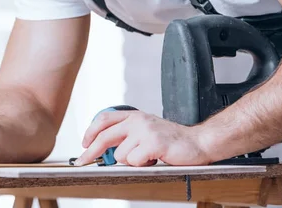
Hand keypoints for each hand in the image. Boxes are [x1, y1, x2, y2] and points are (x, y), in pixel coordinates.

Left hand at [74, 110, 211, 166]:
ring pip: (121, 155)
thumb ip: (127, 134)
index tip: (84, 143)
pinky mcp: (154, 144)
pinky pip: (135, 161)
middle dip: (90, 151)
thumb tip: (105, 149)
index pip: (104, 119)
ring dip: (131, 161)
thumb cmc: (171, 139)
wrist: (198, 142)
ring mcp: (146, 132)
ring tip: (146, 157)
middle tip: (83, 161)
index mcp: (134, 116)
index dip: (90, 131)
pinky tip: (154, 159)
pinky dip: (142, 165)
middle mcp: (138, 121)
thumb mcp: (146, 130)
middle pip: (105, 136)